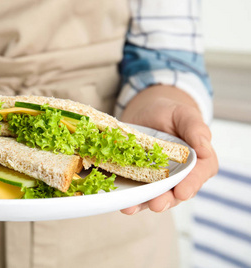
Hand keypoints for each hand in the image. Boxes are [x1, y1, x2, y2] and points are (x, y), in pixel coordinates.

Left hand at [119, 86, 217, 214]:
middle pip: (174, 193)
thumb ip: (196, 129)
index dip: (190, 185)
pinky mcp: (136, 178)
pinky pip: (131, 190)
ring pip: (151, 196)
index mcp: (198, 162)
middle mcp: (178, 176)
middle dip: (165, 200)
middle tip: (156, 204)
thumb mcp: (184, 115)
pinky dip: (123, 195)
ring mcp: (156, 180)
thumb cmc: (170, 113)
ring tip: (130, 208)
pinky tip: (115, 198)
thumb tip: (205, 147)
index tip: (182, 192)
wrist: (146, 111)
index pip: (197, 176)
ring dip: (141, 204)